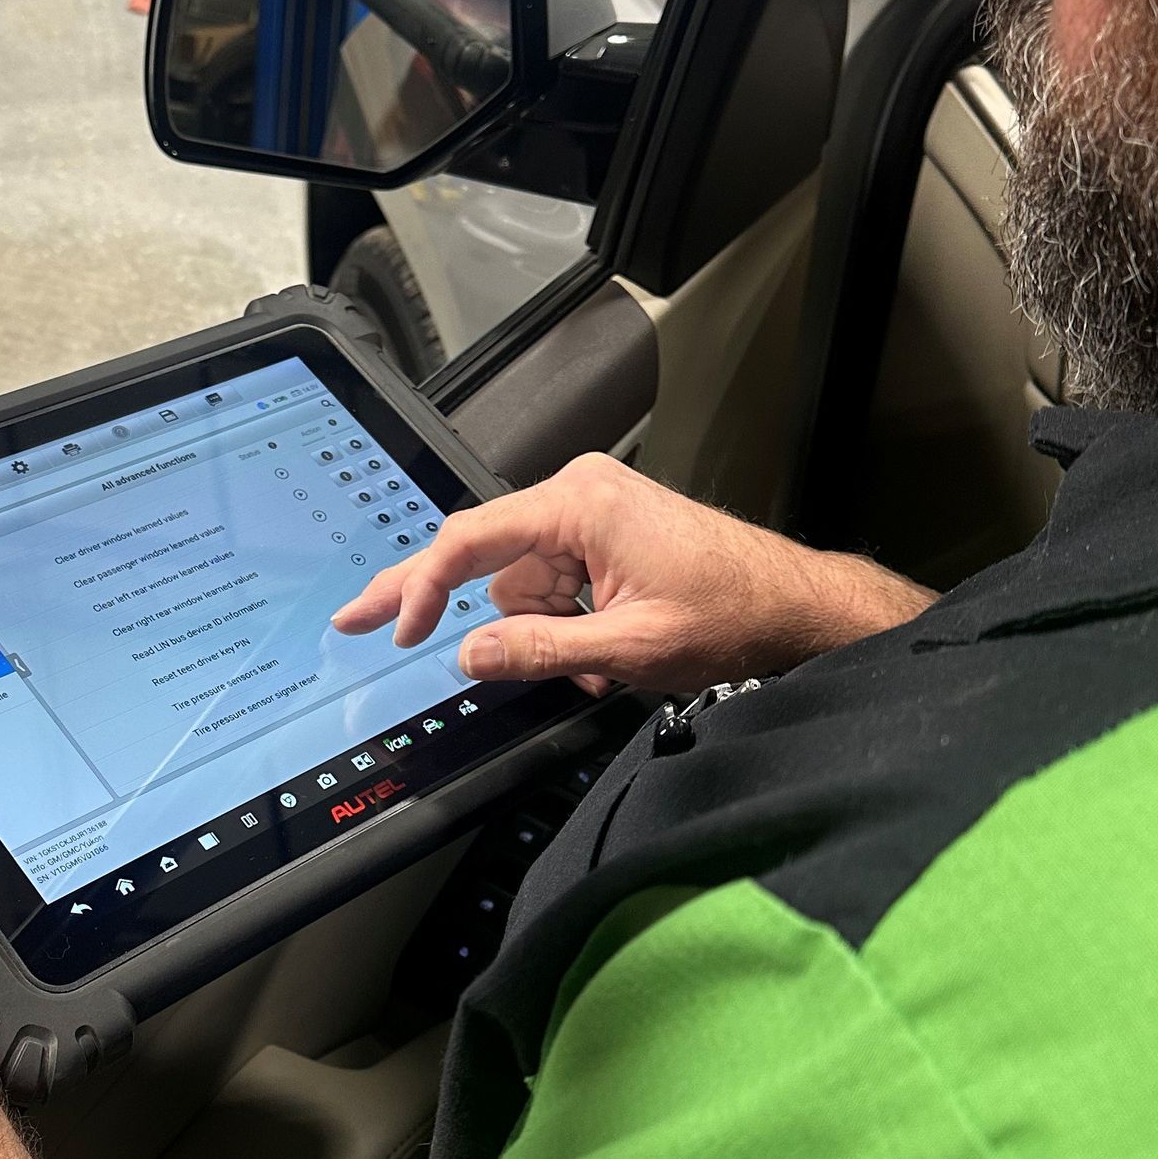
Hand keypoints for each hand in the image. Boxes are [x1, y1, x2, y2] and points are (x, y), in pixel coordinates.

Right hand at [332, 453, 931, 694]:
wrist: (795, 607)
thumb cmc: (733, 613)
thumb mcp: (627, 648)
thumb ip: (539, 651)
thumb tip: (469, 655)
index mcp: (579, 505)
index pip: (470, 541)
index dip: (421, 588)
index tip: (396, 628)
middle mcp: (579, 495)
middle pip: (484, 557)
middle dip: (438, 600)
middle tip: (362, 619)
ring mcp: (592, 512)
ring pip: (521, 583)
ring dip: (539, 631)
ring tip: (592, 663)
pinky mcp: (606, 533)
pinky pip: (553, 583)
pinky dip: (563, 623)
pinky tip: (598, 651)